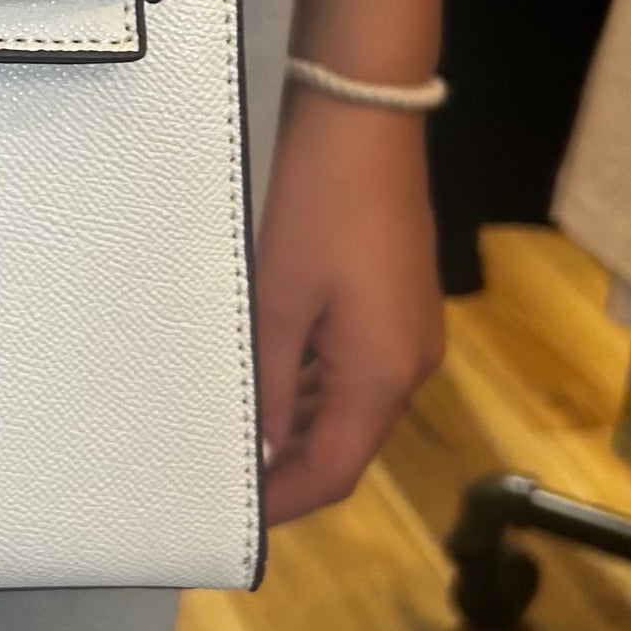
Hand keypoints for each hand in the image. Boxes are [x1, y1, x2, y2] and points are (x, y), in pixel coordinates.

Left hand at [255, 91, 443, 525]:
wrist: (364, 115)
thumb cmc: (316, 206)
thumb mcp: (276, 300)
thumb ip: (266, 383)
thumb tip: (258, 450)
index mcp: (383, 375)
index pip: (334, 472)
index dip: (283, 501)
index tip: (231, 515)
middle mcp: (410, 364)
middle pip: (347, 443)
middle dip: (287, 464)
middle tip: (219, 470)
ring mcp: (411, 330)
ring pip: (351, 404)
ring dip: (297, 421)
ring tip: (231, 426)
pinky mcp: (400, 300)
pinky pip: (357, 365)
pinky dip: (312, 382)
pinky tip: (265, 373)